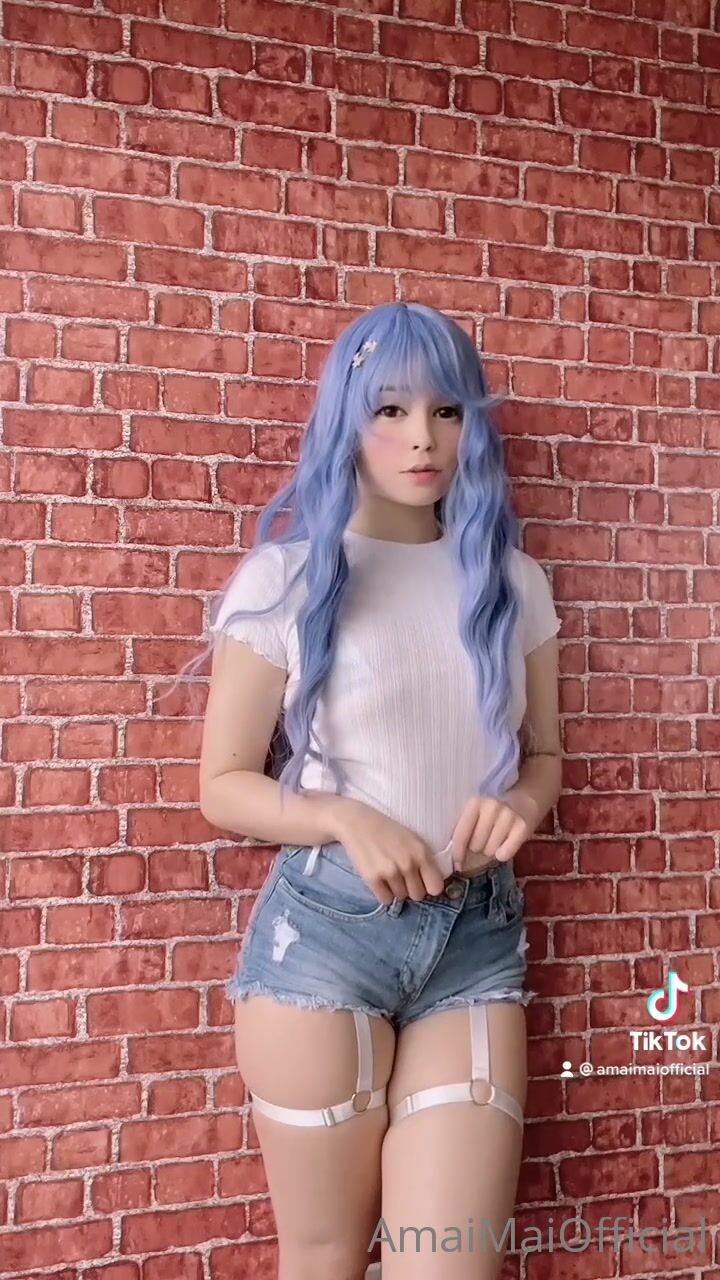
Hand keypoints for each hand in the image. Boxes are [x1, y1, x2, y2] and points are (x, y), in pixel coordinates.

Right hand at [332, 798, 446, 905]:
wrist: (356, 822)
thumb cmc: (386, 830)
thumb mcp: (412, 839)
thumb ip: (424, 860)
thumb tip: (434, 886)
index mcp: (421, 852)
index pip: (436, 887)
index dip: (429, 886)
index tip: (422, 882)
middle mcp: (408, 863)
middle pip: (418, 895)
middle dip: (411, 889)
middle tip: (401, 876)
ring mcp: (390, 871)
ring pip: (401, 897)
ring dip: (395, 889)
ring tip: (387, 872)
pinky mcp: (372, 878)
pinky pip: (385, 899)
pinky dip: (383, 893)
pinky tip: (379, 878)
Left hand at [450, 791, 538, 874]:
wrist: (521, 806)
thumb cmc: (491, 816)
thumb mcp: (475, 816)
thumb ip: (463, 831)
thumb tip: (454, 858)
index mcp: (474, 803)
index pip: (461, 834)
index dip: (457, 851)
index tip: (457, 862)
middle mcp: (491, 806)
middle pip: (476, 845)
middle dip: (478, 848)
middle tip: (484, 840)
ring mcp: (508, 815)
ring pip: (491, 850)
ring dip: (491, 851)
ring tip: (496, 839)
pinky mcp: (522, 826)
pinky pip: (505, 854)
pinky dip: (504, 854)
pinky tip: (506, 843)